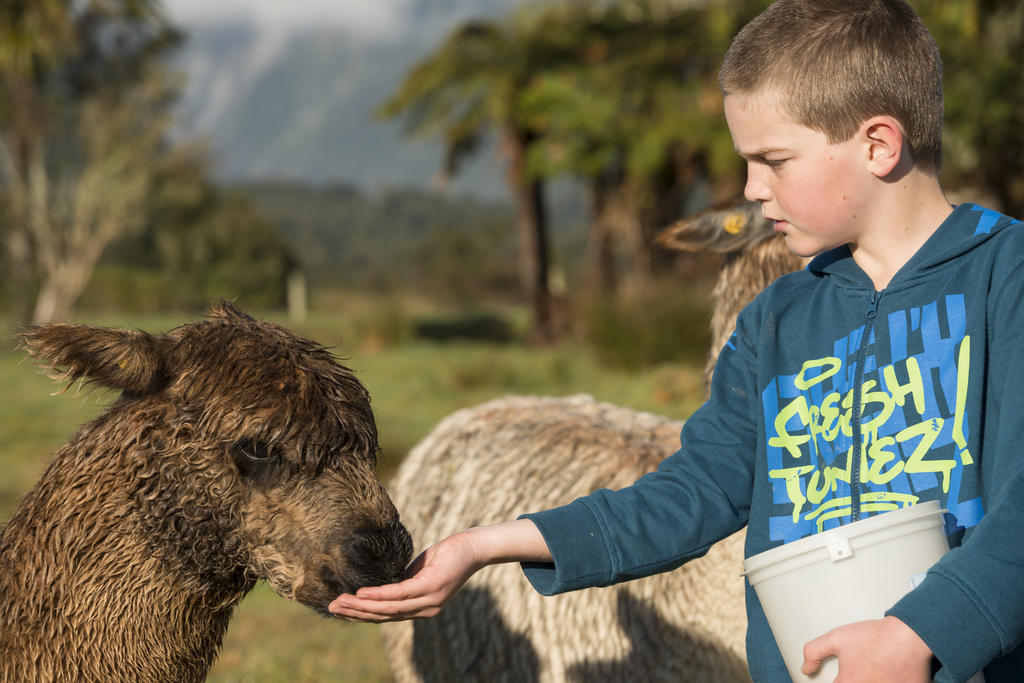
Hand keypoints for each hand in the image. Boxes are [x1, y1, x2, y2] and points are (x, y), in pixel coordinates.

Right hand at [329, 530, 481, 621]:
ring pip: (389, 608)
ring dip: (361, 607)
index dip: (363, 615)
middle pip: (384, 616)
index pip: (388, 616)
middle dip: (356, 614)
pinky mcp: (431, 587)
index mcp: (422, 608)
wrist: (474, 547)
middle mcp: (425, 610)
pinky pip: (399, 594)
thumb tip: (380, 584)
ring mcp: (429, 601)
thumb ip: (403, 581)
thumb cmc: (448, 555)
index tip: (342, 610)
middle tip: (332, 608)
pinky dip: (378, 595)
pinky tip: (361, 594)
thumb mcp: (420, 571)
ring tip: (340, 602)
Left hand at [801, 616, 932, 681]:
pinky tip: (889, 674)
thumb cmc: (874, 637)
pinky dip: (890, 681)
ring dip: (872, 679)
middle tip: (861, 669)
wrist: (910, 637)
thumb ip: (814, 652)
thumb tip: (806, 668)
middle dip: (855, 679)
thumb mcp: (837, 638)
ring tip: (876, 670)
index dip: (838, 680)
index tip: (843, 675)